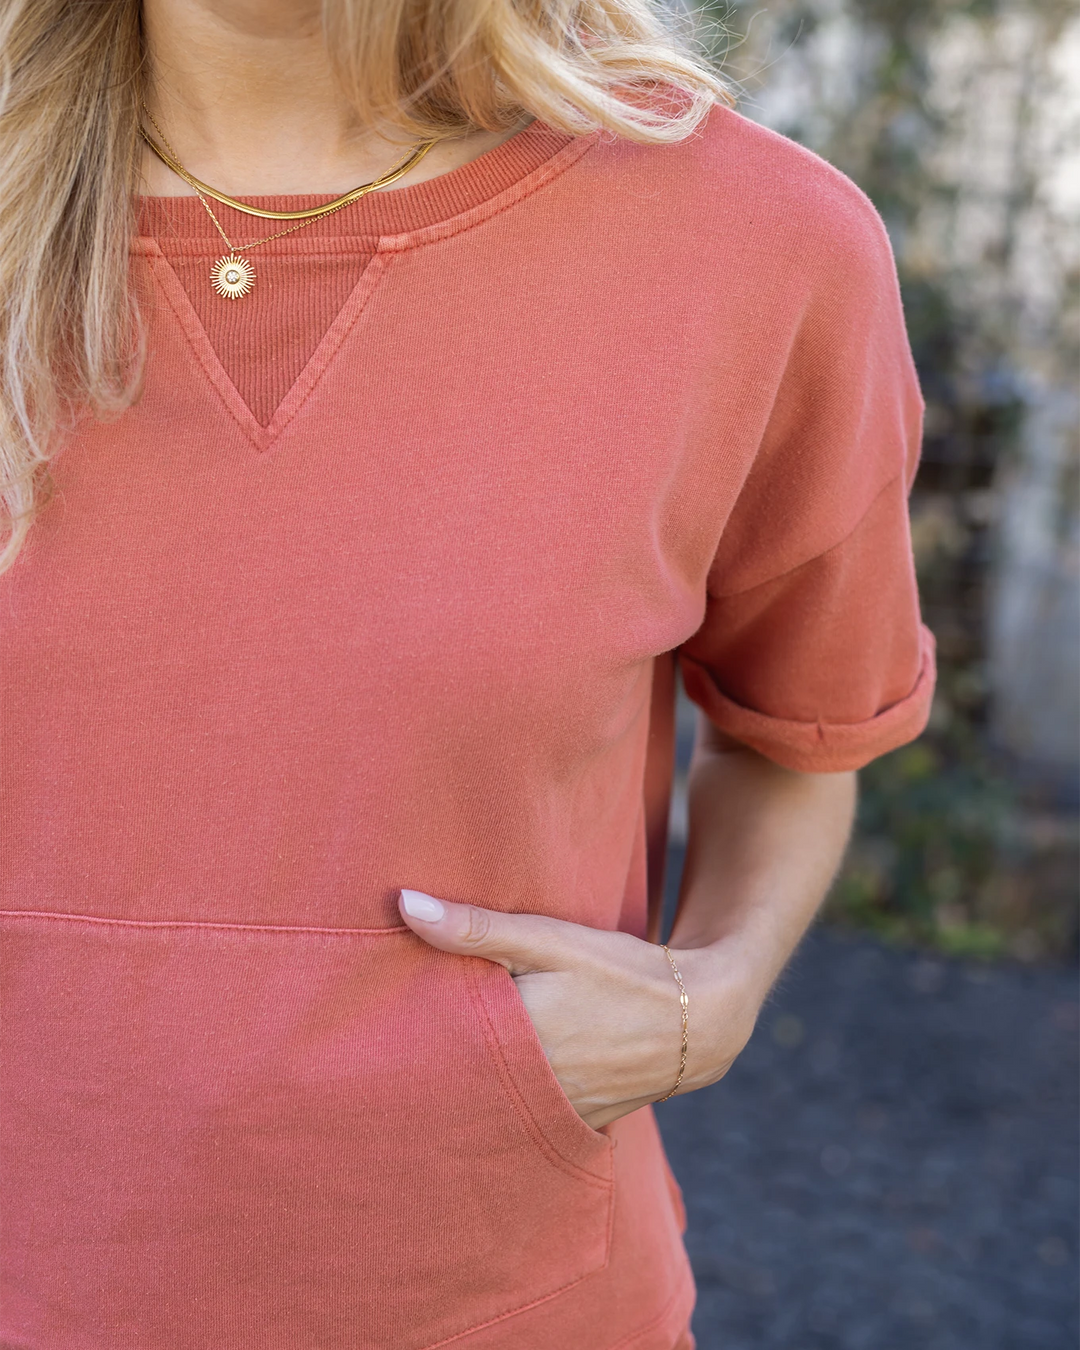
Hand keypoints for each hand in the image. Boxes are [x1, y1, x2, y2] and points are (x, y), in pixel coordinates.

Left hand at [398, 890, 767, 1129]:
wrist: (695, 1019)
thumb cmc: (618, 969)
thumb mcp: (549, 939)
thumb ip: (477, 928)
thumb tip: (404, 904)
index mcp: (516, 1041)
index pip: (435, 1044)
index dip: (400, 1035)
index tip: (367, 1026)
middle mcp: (529, 1089)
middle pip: (453, 1081)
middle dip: (423, 1065)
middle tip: (378, 1054)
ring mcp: (552, 1116)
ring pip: (484, 1105)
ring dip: (459, 1087)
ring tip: (416, 1075)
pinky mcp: (570, 1126)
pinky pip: (517, 1122)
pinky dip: (497, 1105)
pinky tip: (477, 1091)